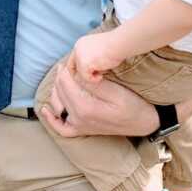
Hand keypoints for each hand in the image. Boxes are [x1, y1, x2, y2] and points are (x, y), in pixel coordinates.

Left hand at [39, 63, 158, 138]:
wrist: (145, 123)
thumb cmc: (133, 104)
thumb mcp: (116, 90)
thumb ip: (93, 83)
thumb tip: (76, 75)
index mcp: (85, 108)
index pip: (65, 82)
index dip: (65, 69)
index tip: (70, 60)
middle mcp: (78, 119)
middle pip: (60, 91)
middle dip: (61, 76)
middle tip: (67, 65)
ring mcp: (79, 126)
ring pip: (58, 104)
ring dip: (56, 89)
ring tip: (61, 77)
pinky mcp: (82, 130)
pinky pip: (61, 128)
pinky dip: (52, 119)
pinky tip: (46, 109)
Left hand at [66, 31, 125, 87]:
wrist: (119, 43)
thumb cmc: (116, 47)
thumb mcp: (101, 51)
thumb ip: (93, 57)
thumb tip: (93, 69)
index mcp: (81, 44)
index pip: (74, 59)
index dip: (79, 69)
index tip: (91, 74)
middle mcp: (77, 48)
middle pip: (72, 67)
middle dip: (83, 74)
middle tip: (95, 76)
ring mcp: (79, 55)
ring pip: (79, 73)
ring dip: (90, 77)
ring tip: (101, 74)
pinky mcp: (83, 63)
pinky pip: (85, 77)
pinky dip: (93, 79)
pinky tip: (101, 76)